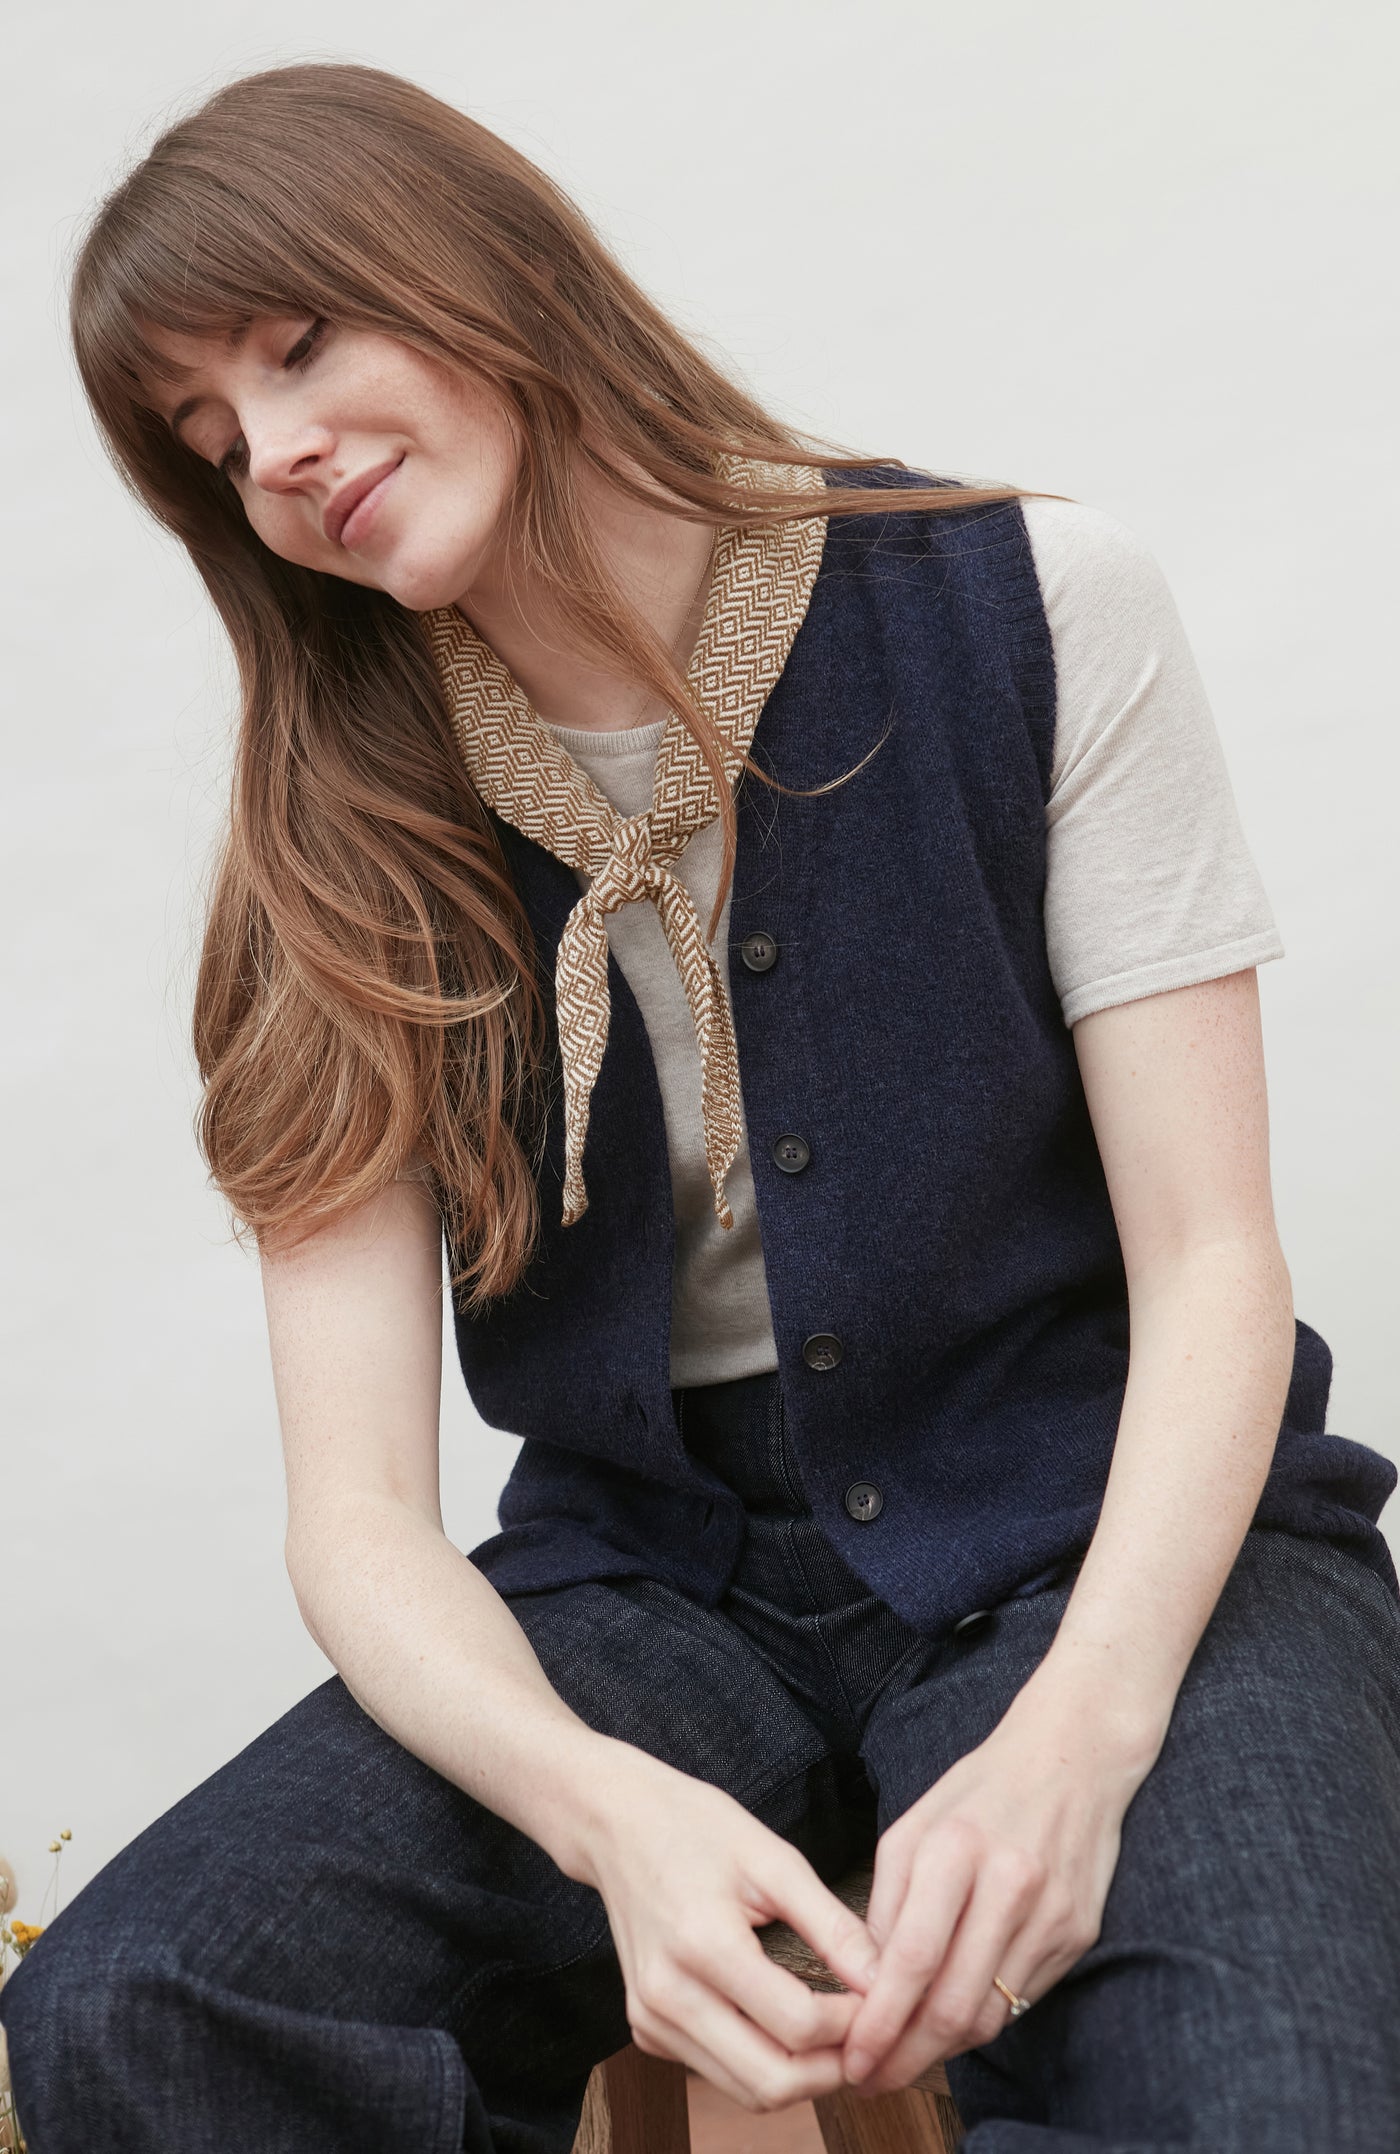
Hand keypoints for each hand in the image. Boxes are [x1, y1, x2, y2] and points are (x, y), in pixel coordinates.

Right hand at [577, 1748, 881, 2113]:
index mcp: (702, 1945)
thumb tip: (883, 1980)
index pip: (798, 2026)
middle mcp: (667, 1997)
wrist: (617, 1823)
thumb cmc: (695, 1827)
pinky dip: (761, 2063)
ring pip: (745, 2091)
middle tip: (867, 2034)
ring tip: (835, 2034)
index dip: (853, 2024)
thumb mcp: (773, 1859)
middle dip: (833, 2070)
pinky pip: (718, 2072)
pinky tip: (784, 2025)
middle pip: (771, 2082)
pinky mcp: (646, 2029)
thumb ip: (831, 1926)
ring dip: (800, 2077)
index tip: (879, 1998)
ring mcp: (651, 2020)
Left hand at [840, 1689, 1158, 2095]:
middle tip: (872, 2079)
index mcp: (955, 1848)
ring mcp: (1052, 1913)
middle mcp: (1010, 1883)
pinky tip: (953, 2022)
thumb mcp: (916, 1824)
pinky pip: (1022, 1999)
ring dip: (942, 2050)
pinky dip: (982, 2020)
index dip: (879, 2022)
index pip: (912, 1960)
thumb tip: (868, 1982)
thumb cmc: (981, 1790)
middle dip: (906, 2057)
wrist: (1074, 1758)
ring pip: (990, 2015)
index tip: (852, 2057)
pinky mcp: (1080, 1933)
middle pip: (953, 2004)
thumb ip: (889, 1902)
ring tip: (905, 2058)